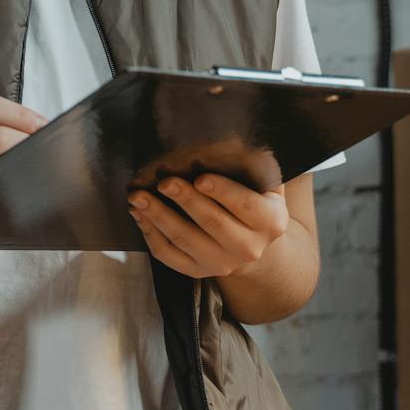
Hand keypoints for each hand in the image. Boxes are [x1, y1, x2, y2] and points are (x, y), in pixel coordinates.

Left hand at [129, 173, 288, 278]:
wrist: (250, 242)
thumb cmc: (253, 200)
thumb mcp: (264, 183)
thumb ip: (253, 166)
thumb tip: (229, 137)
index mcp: (270, 222)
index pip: (245, 205)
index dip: (222, 191)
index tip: (200, 178)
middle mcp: (249, 248)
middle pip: (212, 222)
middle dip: (185, 200)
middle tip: (163, 182)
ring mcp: (221, 263)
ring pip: (185, 239)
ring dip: (159, 216)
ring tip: (138, 196)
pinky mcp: (197, 271)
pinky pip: (169, 255)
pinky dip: (150, 234)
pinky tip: (139, 214)